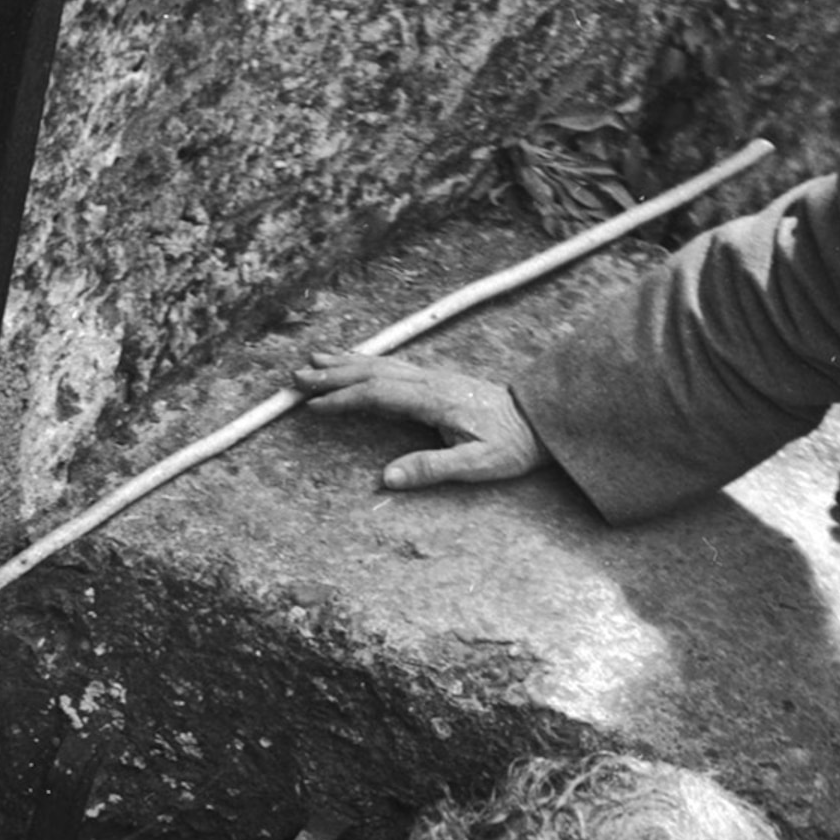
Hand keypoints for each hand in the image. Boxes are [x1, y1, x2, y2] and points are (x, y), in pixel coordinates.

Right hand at [285, 352, 545, 491]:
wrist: (543, 421)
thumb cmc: (513, 445)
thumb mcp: (476, 464)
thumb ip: (432, 468)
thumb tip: (387, 477)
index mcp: (434, 399)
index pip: (377, 395)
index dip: (342, 400)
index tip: (312, 405)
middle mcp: (430, 381)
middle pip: (372, 372)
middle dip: (332, 375)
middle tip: (297, 376)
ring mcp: (434, 376)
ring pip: (382, 363)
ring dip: (346, 363)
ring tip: (315, 361)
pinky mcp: (438, 379)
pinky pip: (394, 365)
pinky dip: (367, 362)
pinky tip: (355, 363)